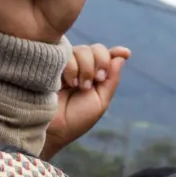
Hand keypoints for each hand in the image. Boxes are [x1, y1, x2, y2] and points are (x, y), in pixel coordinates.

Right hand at [42, 42, 131, 158]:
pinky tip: (69, 82)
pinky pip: (65, 53)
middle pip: (96, 49)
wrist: (51, 126)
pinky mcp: (49, 62)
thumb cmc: (76, 118)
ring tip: (78, 86)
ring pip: (82, 50)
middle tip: (96, 80)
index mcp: (93, 76)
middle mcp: (79, 67)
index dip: (116, 52)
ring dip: (85, 68)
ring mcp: (64, 64)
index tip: (125, 53)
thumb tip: (123, 55)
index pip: (105, 56)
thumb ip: (112, 79)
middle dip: (100, 63)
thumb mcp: (101, 100)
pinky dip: (72, 66)